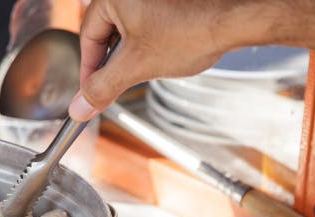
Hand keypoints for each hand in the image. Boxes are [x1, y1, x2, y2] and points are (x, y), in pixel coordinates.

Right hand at [69, 0, 283, 120]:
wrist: (235, 18)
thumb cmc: (191, 32)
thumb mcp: (137, 66)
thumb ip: (102, 88)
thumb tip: (78, 108)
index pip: (87, 37)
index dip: (89, 71)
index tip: (92, 94)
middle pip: (105, 31)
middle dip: (111, 62)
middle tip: (117, 85)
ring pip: (126, 27)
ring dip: (130, 53)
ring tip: (146, 66)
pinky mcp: (168, 1)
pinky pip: (146, 19)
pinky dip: (148, 40)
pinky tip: (162, 51)